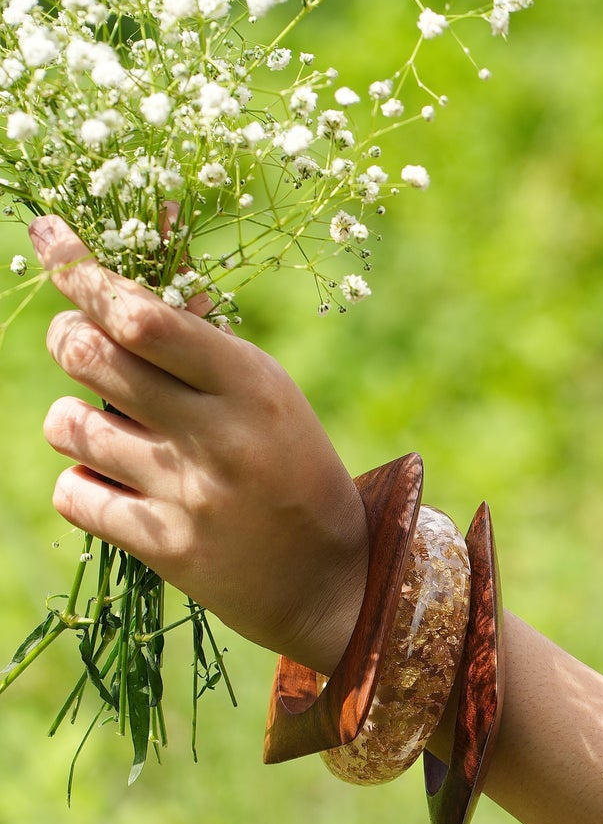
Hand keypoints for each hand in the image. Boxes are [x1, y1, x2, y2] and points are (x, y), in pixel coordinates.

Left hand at [30, 215, 367, 675]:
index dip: (80, 271)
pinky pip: (73, 493)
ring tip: (111, 434)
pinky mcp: (166, 548)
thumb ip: (200, 333)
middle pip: (88, 355)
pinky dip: (82, 484)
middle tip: (80, 345)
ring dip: (74, 419)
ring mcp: (189, 494)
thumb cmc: (294, 473)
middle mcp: (218, 435)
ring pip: (68, 423)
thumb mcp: (268, 395)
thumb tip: (146, 242)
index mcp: (252, 383)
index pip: (141, 314)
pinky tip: (115, 488)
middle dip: (68, 338)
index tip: (47, 237)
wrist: (334, 586)